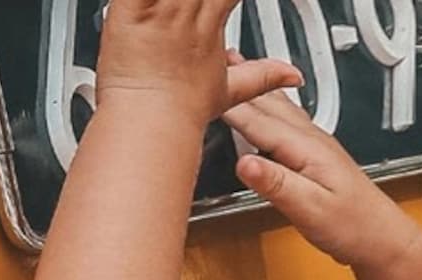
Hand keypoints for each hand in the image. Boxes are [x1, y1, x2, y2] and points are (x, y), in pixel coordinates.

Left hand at [96, 0, 277, 124]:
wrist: (150, 124)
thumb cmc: (181, 111)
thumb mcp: (229, 93)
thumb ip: (262, 77)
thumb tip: (293, 76)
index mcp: (211, 24)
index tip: (226, 3)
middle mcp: (188, 12)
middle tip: (191, 7)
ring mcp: (159, 8)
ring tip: (169, 6)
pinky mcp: (128, 8)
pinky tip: (144, 2)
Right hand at [221, 55, 421, 279]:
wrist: (384, 242)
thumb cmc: (354, 229)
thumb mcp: (310, 210)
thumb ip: (276, 185)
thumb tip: (245, 163)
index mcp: (306, 148)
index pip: (257, 120)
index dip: (228, 106)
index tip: (202, 93)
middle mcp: (312, 141)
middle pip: (268, 105)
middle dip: (242, 86)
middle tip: (217, 64)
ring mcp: (317, 146)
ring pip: (279, 109)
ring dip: (257, 91)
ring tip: (239, 72)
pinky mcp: (318, 158)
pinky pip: (288, 122)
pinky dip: (271, 109)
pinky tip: (269, 108)